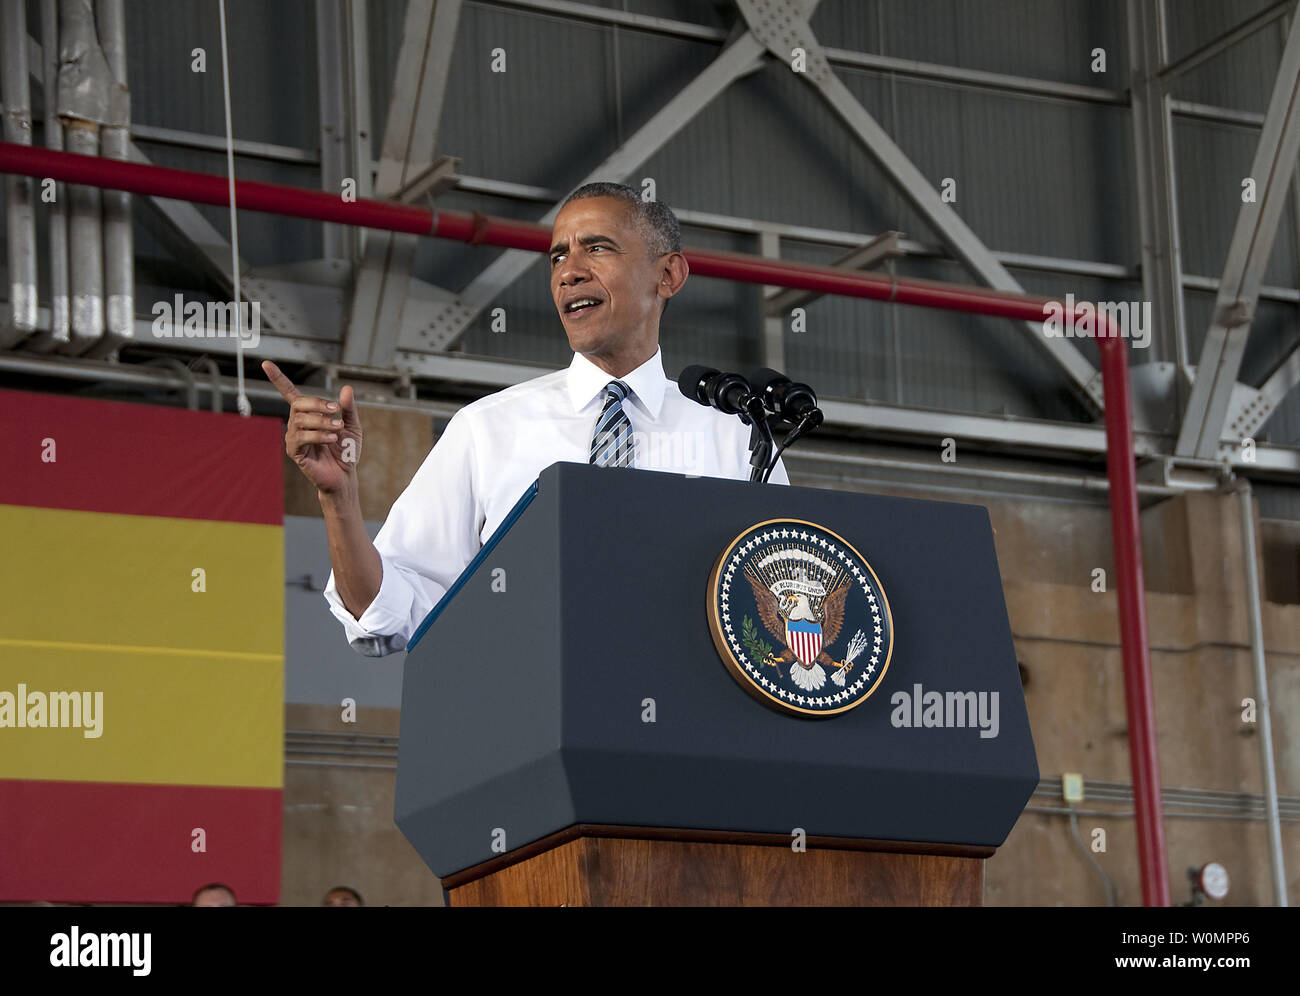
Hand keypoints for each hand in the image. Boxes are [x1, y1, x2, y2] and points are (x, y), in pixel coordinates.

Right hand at [262, 360, 361, 495]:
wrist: (345, 475)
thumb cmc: (346, 450)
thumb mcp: (352, 426)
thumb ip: (348, 408)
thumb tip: (346, 388)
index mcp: (309, 414)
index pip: (289, 393)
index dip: (278, 378)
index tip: (265, 363)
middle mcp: (297, 423)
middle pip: (298, 404)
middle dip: (317, 404)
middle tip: (335, 410)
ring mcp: (294, 437)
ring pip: (301, 420)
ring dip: (322, 422)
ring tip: (337, 430)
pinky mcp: (294, 451)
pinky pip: (301, 438)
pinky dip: (318, 436)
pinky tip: (331, 439)